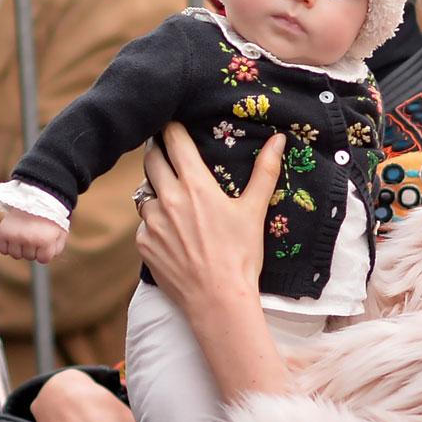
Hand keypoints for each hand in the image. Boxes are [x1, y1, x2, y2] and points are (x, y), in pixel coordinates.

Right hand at [0, 208, 67, 262]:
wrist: (36, 198)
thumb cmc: (49, 216)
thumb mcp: (60, 232)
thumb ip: (57, 249)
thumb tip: (46, 258)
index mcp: (45, 240)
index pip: (43, 260)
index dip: (44, 253)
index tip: (44, 243)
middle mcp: (29, 240)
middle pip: (29, 257)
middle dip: (33, 249)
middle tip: (34, 235)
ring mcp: (15, 236)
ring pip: (15, 255)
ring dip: (20, 248)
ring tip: (24, 236)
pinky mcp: (3, 232)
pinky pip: (2, 249)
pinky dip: (6, 246)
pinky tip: (13, 238)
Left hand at [137, 124, 292, 400]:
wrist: (218, 300)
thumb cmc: (241, 254)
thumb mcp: (255, 210)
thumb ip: (264, 171)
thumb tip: (278, 140)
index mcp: (195, 185)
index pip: (175, 142)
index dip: (171, 128)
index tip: (171, 122)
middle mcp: (167, 198)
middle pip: (151, 160)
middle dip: (158, 152)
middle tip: (168, 152)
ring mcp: (151, 222)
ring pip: (144, 193)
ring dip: (155, 190)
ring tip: (172, 199)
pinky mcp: (143, 244)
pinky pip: (144, 224)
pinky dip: (154, 222)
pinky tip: (172, 232)